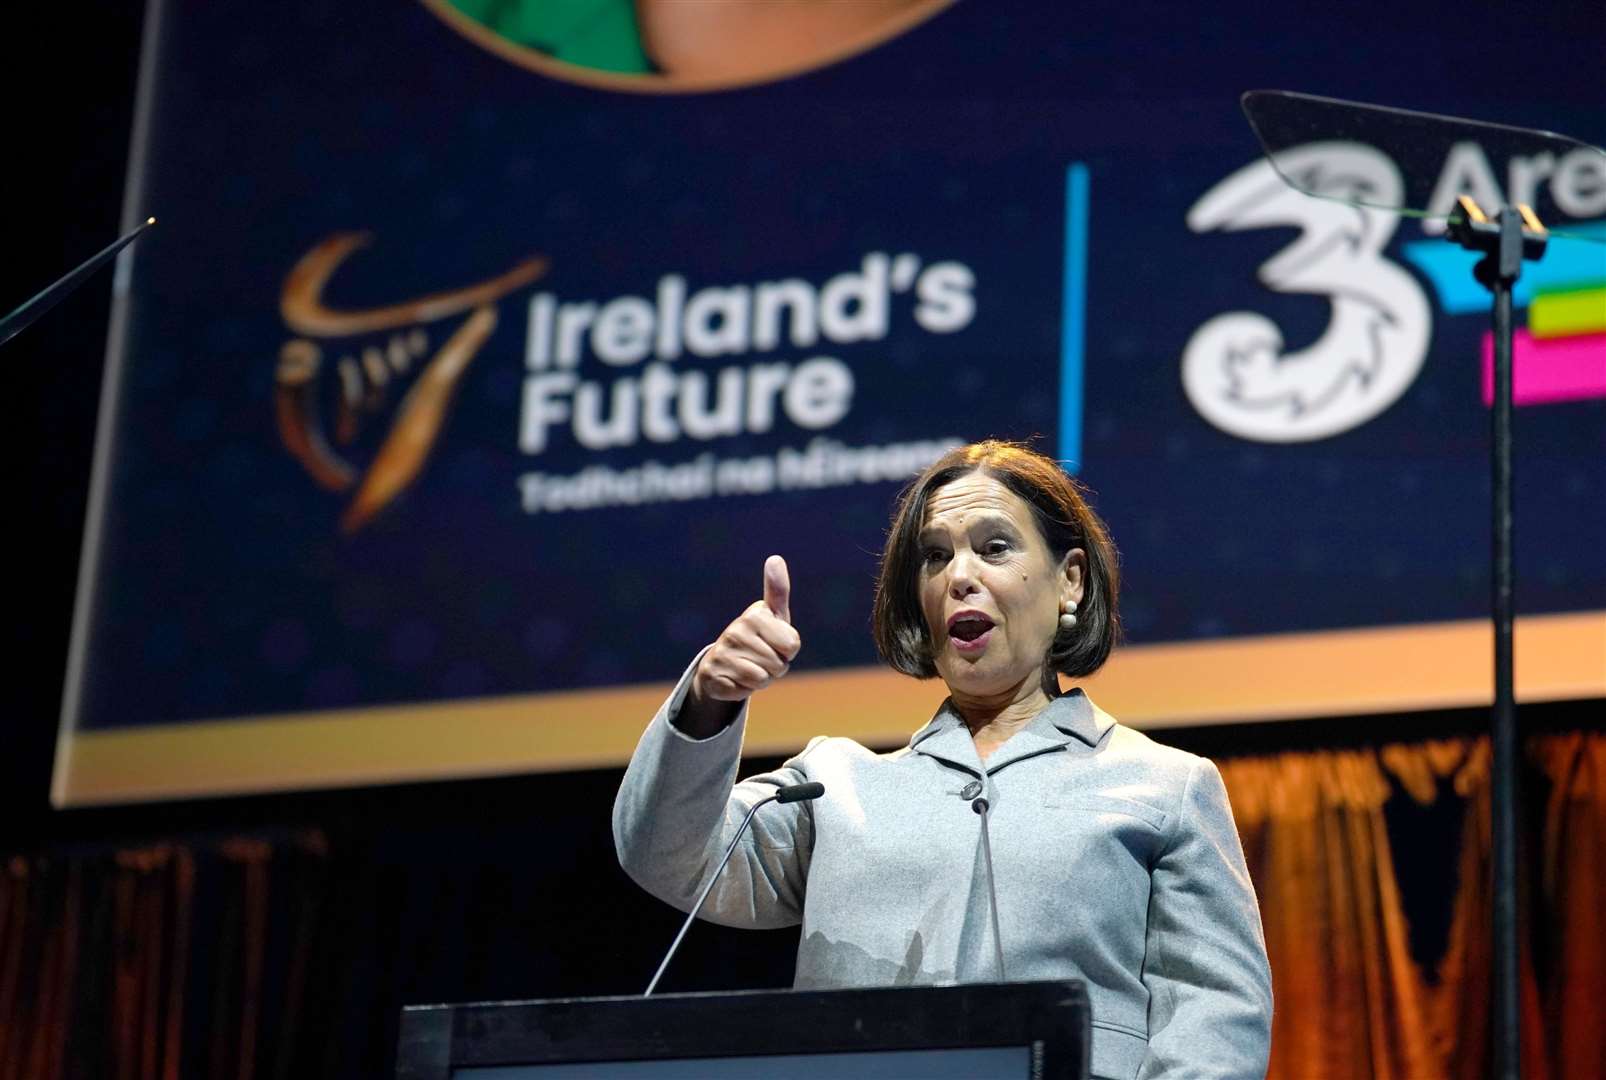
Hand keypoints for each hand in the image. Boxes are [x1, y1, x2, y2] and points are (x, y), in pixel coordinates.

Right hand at [692, 555, 801, 704]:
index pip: (792, 645)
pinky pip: (744, 691)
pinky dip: (744, 689)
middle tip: (761, 657)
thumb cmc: (758, 637)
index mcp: (753, 616)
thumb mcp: (773, 615)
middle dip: (775, 667)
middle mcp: (735, 632)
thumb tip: (775, 558)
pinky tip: (735, 678)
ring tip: (749, 667)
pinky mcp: (713, 677)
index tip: (774, 642)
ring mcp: (722, 655)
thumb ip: (777, 589)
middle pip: (779, 665)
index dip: (788, 650)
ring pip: (762, 679)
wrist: (723, 663)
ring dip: (761, 679)